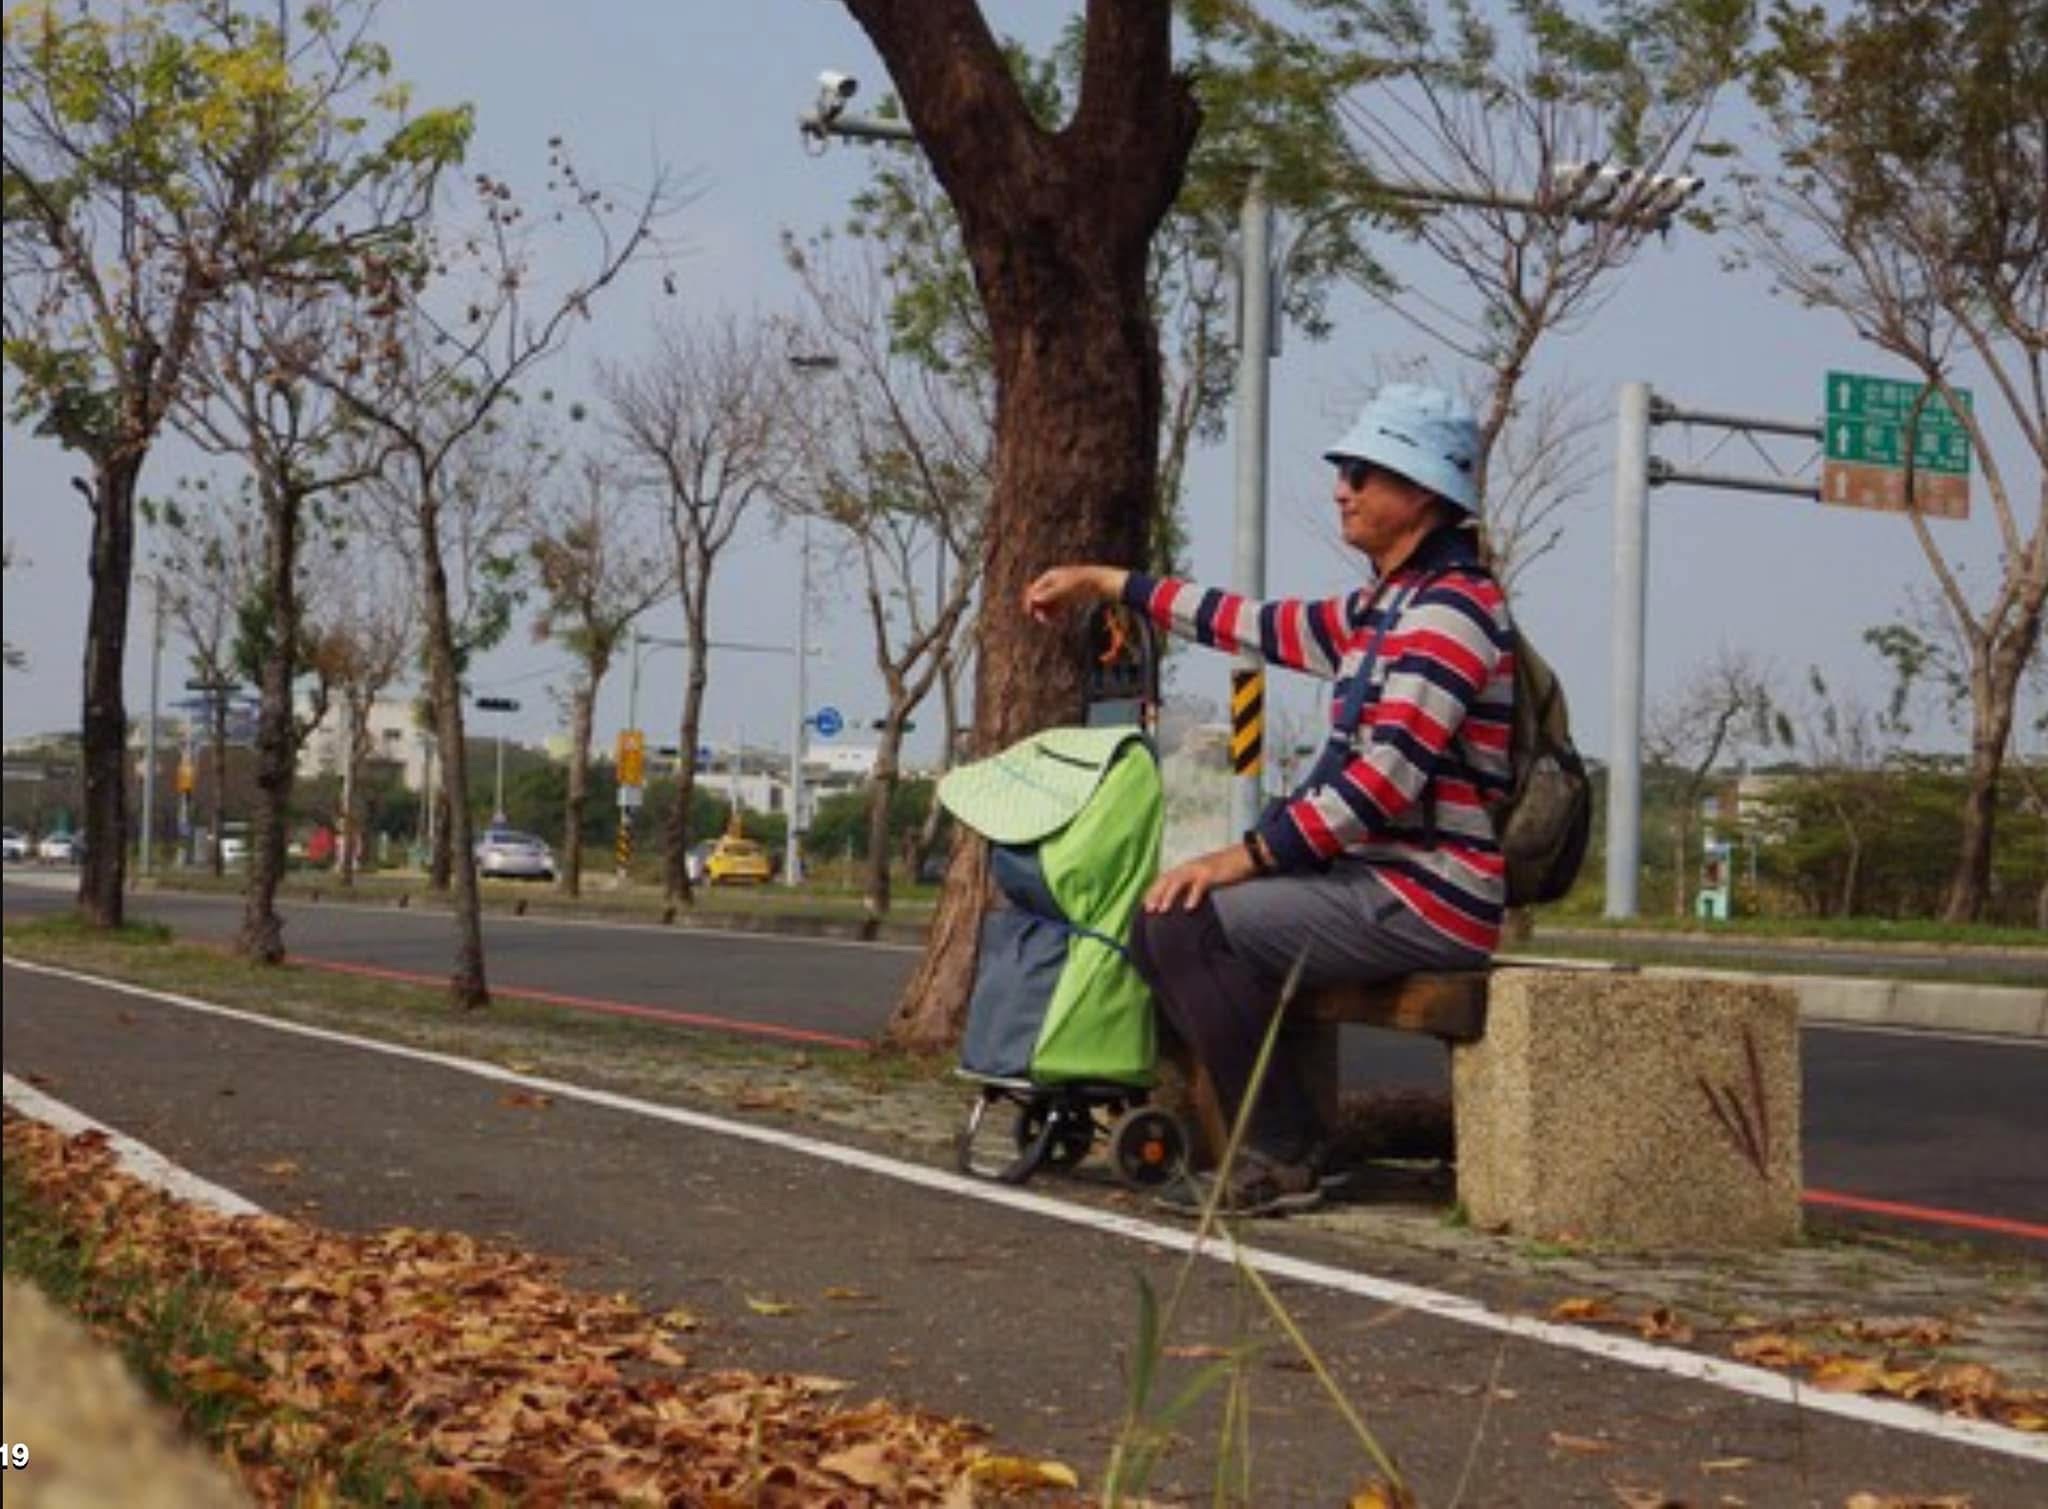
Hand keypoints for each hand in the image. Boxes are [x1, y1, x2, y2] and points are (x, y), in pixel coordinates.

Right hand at [1023, 564, 1125, 623]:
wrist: (1098, 583)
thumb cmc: (1079, 584)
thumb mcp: (1063, 589)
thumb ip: (1048, 595)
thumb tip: (1034, 599)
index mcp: (1049, 577)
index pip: (1033, 590)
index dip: (1030, 602)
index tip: (1030, 613)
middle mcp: (1052, 583)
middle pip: (1039, 597)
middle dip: (1037, 608)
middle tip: (1040, 619)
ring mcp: (1059, 590)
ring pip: (1047, 603)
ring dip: (1045, 612)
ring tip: (1047, 621)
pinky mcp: (1067, 597)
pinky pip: (1056, 606)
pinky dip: (1053, 613)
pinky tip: (1054, 620)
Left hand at [1143, 844, 1261, 911]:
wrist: (1245, 856)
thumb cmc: (1226, 869)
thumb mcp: (1206, 876)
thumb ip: (1194, 884)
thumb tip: (1184, 900)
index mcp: (1187, 868)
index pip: (1164, 878)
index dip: (1153, 890)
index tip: (1145, 904)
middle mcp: (1189, 866)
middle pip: (1166, 879)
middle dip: (1155, 894)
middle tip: (1148, 910)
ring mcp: (1200, 869)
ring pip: (1178, 881)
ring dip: (1168, 896)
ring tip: (1162, 910)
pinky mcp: (1211, 873)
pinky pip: (1199, 885)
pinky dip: (1192, 896)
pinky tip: (1188, 908)